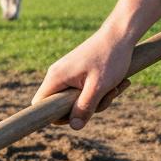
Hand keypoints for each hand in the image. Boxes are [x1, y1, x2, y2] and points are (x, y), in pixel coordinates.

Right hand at [32, 0, 160, 128]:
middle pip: (61, 104)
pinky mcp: (78, 72)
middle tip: (105, 98)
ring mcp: (68, 73)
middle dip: (85, 107)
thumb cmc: (110, 57)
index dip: (54, 115)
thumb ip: (84, 107)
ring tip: (116, 87)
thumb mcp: (99, 87)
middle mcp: (57, 75)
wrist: (121, 34)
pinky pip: (84, 90)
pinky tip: (117, 83)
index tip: (75, 116)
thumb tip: (74, 127)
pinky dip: (100, 91)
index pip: (40, 104)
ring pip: (76, 98)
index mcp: (56, 77)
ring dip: (98, 99)